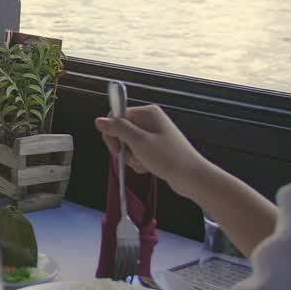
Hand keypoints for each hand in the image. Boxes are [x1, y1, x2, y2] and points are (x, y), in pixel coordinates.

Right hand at [94, 104, 210, 196]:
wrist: (191, 176)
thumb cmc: (168, 158)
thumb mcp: (139, 142)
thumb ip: (117, 129)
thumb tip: (99, 120)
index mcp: (147, 113)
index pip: (117, 117)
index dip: (112, 134)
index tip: (117, 150)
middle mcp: (150, 120)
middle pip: (121, 131)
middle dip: (124, 149)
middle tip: (133, 158)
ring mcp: (154, 134)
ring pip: (129, 145)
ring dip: (132, 158)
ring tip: (145, 164)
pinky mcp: (156, 147)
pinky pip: (138, 152)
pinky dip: (140, 161)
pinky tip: (149, 167)